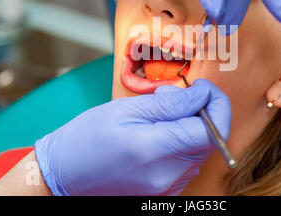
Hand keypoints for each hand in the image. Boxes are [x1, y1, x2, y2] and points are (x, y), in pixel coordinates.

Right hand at [34, 79, 231, 195]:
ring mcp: (168, 187)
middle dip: (200, 111)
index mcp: (156, 150)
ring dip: (189, 125)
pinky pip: (186, 162)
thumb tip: (202, 96)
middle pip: (208, 139)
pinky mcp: (165, 191)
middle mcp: (168, 175)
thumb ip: (170, 103)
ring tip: (157, 114)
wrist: (64, 175)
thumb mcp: (127, 109)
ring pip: (199, 150)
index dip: (216, 104)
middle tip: (170, 96)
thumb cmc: (87, 138)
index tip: (203, 89)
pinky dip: (181, 142)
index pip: (212, 129)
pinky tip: (158, 133)